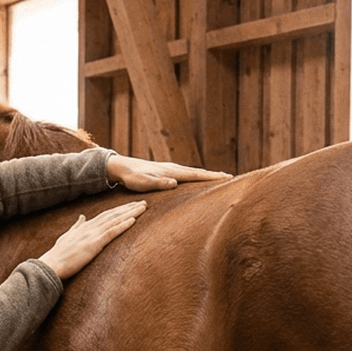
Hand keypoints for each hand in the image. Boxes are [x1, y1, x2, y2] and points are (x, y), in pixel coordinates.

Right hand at [39, 201, 146, 279]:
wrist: (52, 264)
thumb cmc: (59, 254)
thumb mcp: (68, 236)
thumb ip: (76, 226)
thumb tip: (81, 216)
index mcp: (86, 226)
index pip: (106, 214)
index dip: (120, 209)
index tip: (131, 205)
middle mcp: (91, 227)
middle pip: (113, 214)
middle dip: (129, 207)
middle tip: (144, 202)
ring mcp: (93, 234)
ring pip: (115, 220)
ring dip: (130, 213)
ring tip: (143, 207)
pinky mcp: (94, 244)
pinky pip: (111, 232)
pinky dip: (123, 225)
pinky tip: (133, 220)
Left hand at [106, 154, 229, 191]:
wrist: (121, 167)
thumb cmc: (131, 177)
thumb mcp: (143, 183)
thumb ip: (158, 183)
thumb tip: (174, 183)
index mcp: (171, 172)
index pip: (196, 175)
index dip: (211, 177)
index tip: (226, 177)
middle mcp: (173, 168)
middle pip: (198, 172)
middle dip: (214, 175)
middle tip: (230, 177)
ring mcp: (170, 169)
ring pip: (193, 172)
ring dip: (206, 175)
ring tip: (219, 178)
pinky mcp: (166, 172)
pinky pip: (186, 174)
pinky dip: (196, 176)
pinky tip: (197, 179)